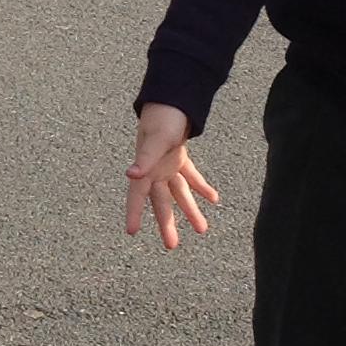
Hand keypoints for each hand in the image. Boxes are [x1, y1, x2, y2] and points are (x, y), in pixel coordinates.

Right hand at [125, 101, 220, 247]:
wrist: (173, 99)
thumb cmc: (162, 117)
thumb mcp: (156, 138)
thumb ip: (145, 159)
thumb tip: (131, 175)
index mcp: (146, 167)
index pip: (137, 195)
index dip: (134, 213)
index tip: (131, 233)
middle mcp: (154, 170)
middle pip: (161, 201)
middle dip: (166, 223)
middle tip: (171, 246)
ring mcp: (166, 165)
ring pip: (179, 193)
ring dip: (190, 210)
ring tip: (202, 229)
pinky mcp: (178, 158)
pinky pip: (190, 177)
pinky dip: (201, 188)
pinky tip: (214, 199)